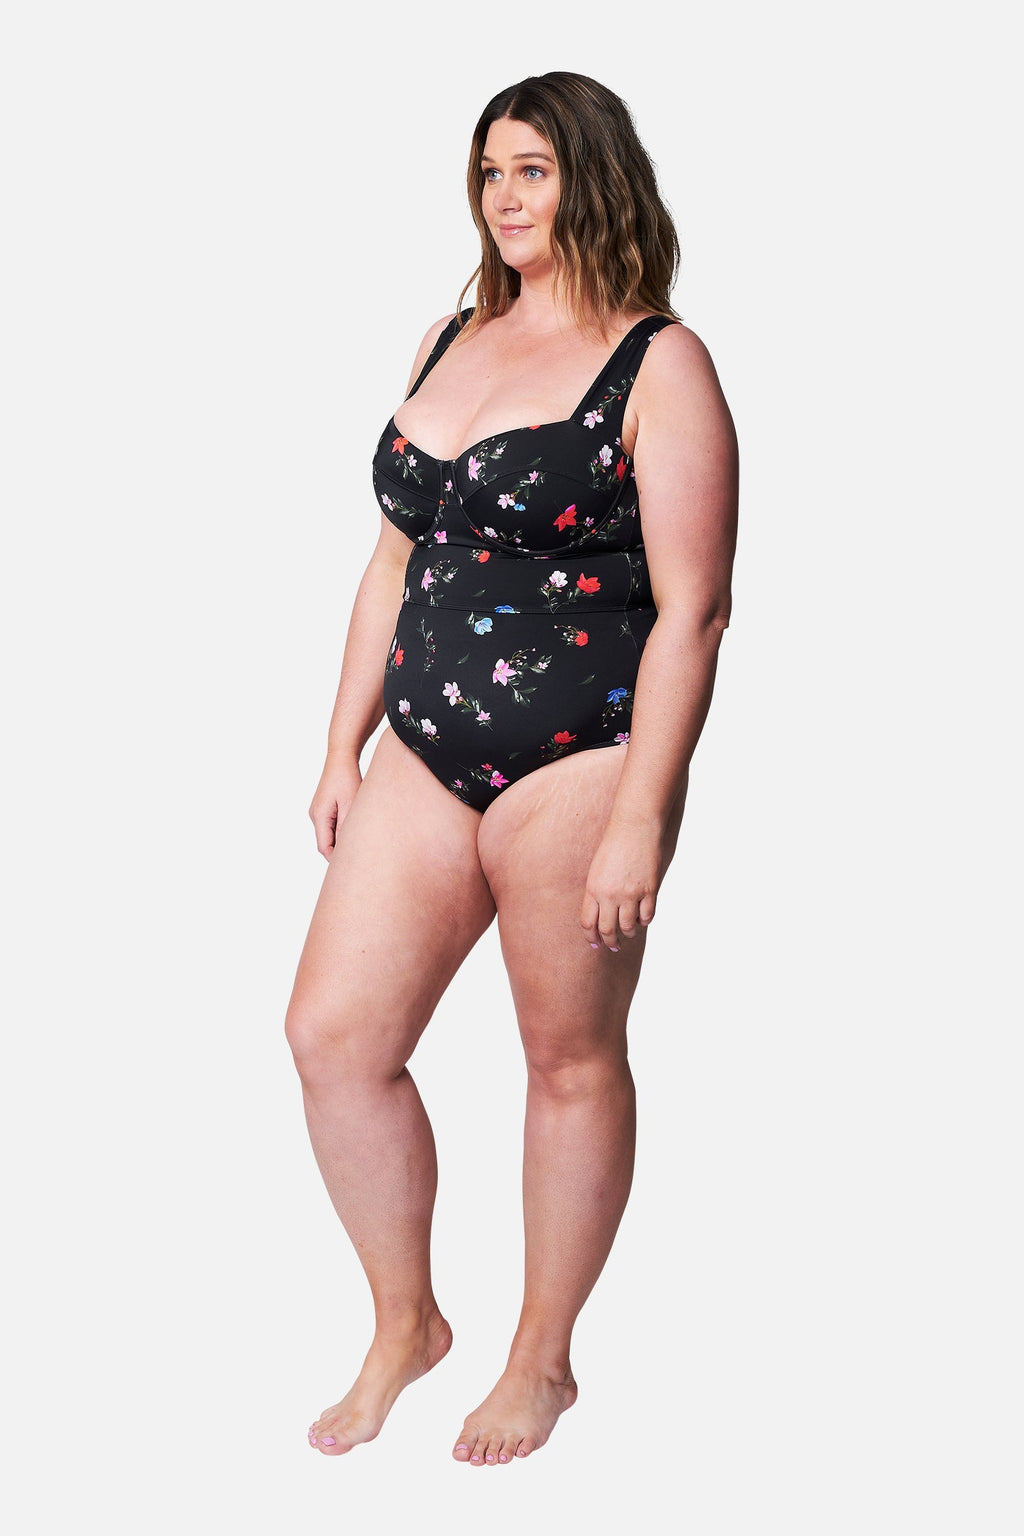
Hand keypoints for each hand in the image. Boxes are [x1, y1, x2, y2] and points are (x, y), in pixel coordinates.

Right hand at [309, 750, 362, 859]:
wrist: (341, 758)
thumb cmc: (347, 778)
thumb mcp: (351, 804)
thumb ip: (346, 827)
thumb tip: (346, 849)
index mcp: (320, 816)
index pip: (324, 847)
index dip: (336, 860)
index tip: (353, 867)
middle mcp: (315, 815)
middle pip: (325, 843)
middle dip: (339, 853)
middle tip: (358, 861)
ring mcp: (318, 811)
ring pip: (328, 835)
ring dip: (341, 841)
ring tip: (360, 844)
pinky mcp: (324, 808)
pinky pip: (330, 826)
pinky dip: (341, 831)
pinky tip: (355, 829)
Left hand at [579, 826, 664, 951]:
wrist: (635, 826)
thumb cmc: (615, 845)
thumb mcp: (597, 869)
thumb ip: (597, 892)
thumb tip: (601, 915)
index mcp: (593, 888)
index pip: (588, 923)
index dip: (592, 937)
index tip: (595, 944)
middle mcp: (610, 894)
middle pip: (607, 930)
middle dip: (610, 942)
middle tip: (614, 946)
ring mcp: (630, 893)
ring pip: (628, 927)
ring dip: (629, 933)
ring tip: (630, 933)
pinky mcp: (649, 890)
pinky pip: (647, 916)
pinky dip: (644, 921)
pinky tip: (642, 919)